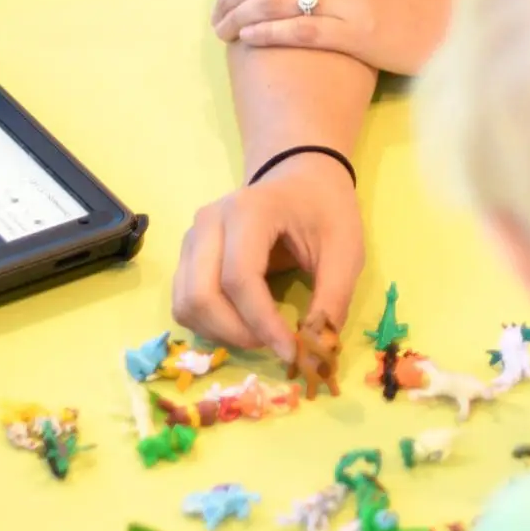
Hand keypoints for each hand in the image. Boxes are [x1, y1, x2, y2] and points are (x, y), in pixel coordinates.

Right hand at [172, 155, 363, 354]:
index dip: (262, 323)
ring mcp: (192, 238)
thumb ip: (333, 299)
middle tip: (275, 344)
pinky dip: (209, 325)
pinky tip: (242, 324)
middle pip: (202, 296)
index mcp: (249, 211)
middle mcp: (209, 222)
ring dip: (221, 333)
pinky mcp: (187, 255)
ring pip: (186, 304)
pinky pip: (184, 303)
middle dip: (238, 333)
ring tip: (261, 334)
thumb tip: (316, 352)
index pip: (240, 278)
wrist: (300, 178)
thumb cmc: (324, 210)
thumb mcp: (345, 250)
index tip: (292, 351)